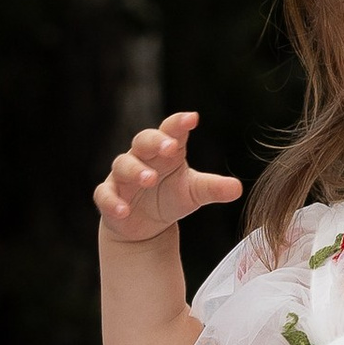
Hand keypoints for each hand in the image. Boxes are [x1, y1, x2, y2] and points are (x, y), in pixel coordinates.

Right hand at [95, 109, 242, 243]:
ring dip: (135, 170)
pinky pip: (105, 194)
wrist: (145, 226)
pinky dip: (113, 201)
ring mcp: (123, 176)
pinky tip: (124, 211)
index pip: (171, 129)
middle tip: (169, 147)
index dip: (179, 123)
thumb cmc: (171, 198)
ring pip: (123, 165)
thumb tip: (238, 188)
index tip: (192, 118)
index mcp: (166, 149)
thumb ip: (213, 188)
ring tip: (149, 179)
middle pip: (143, 140)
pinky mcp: (110, 196)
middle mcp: (142, 157)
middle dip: (155, 142)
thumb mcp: (194, 193)